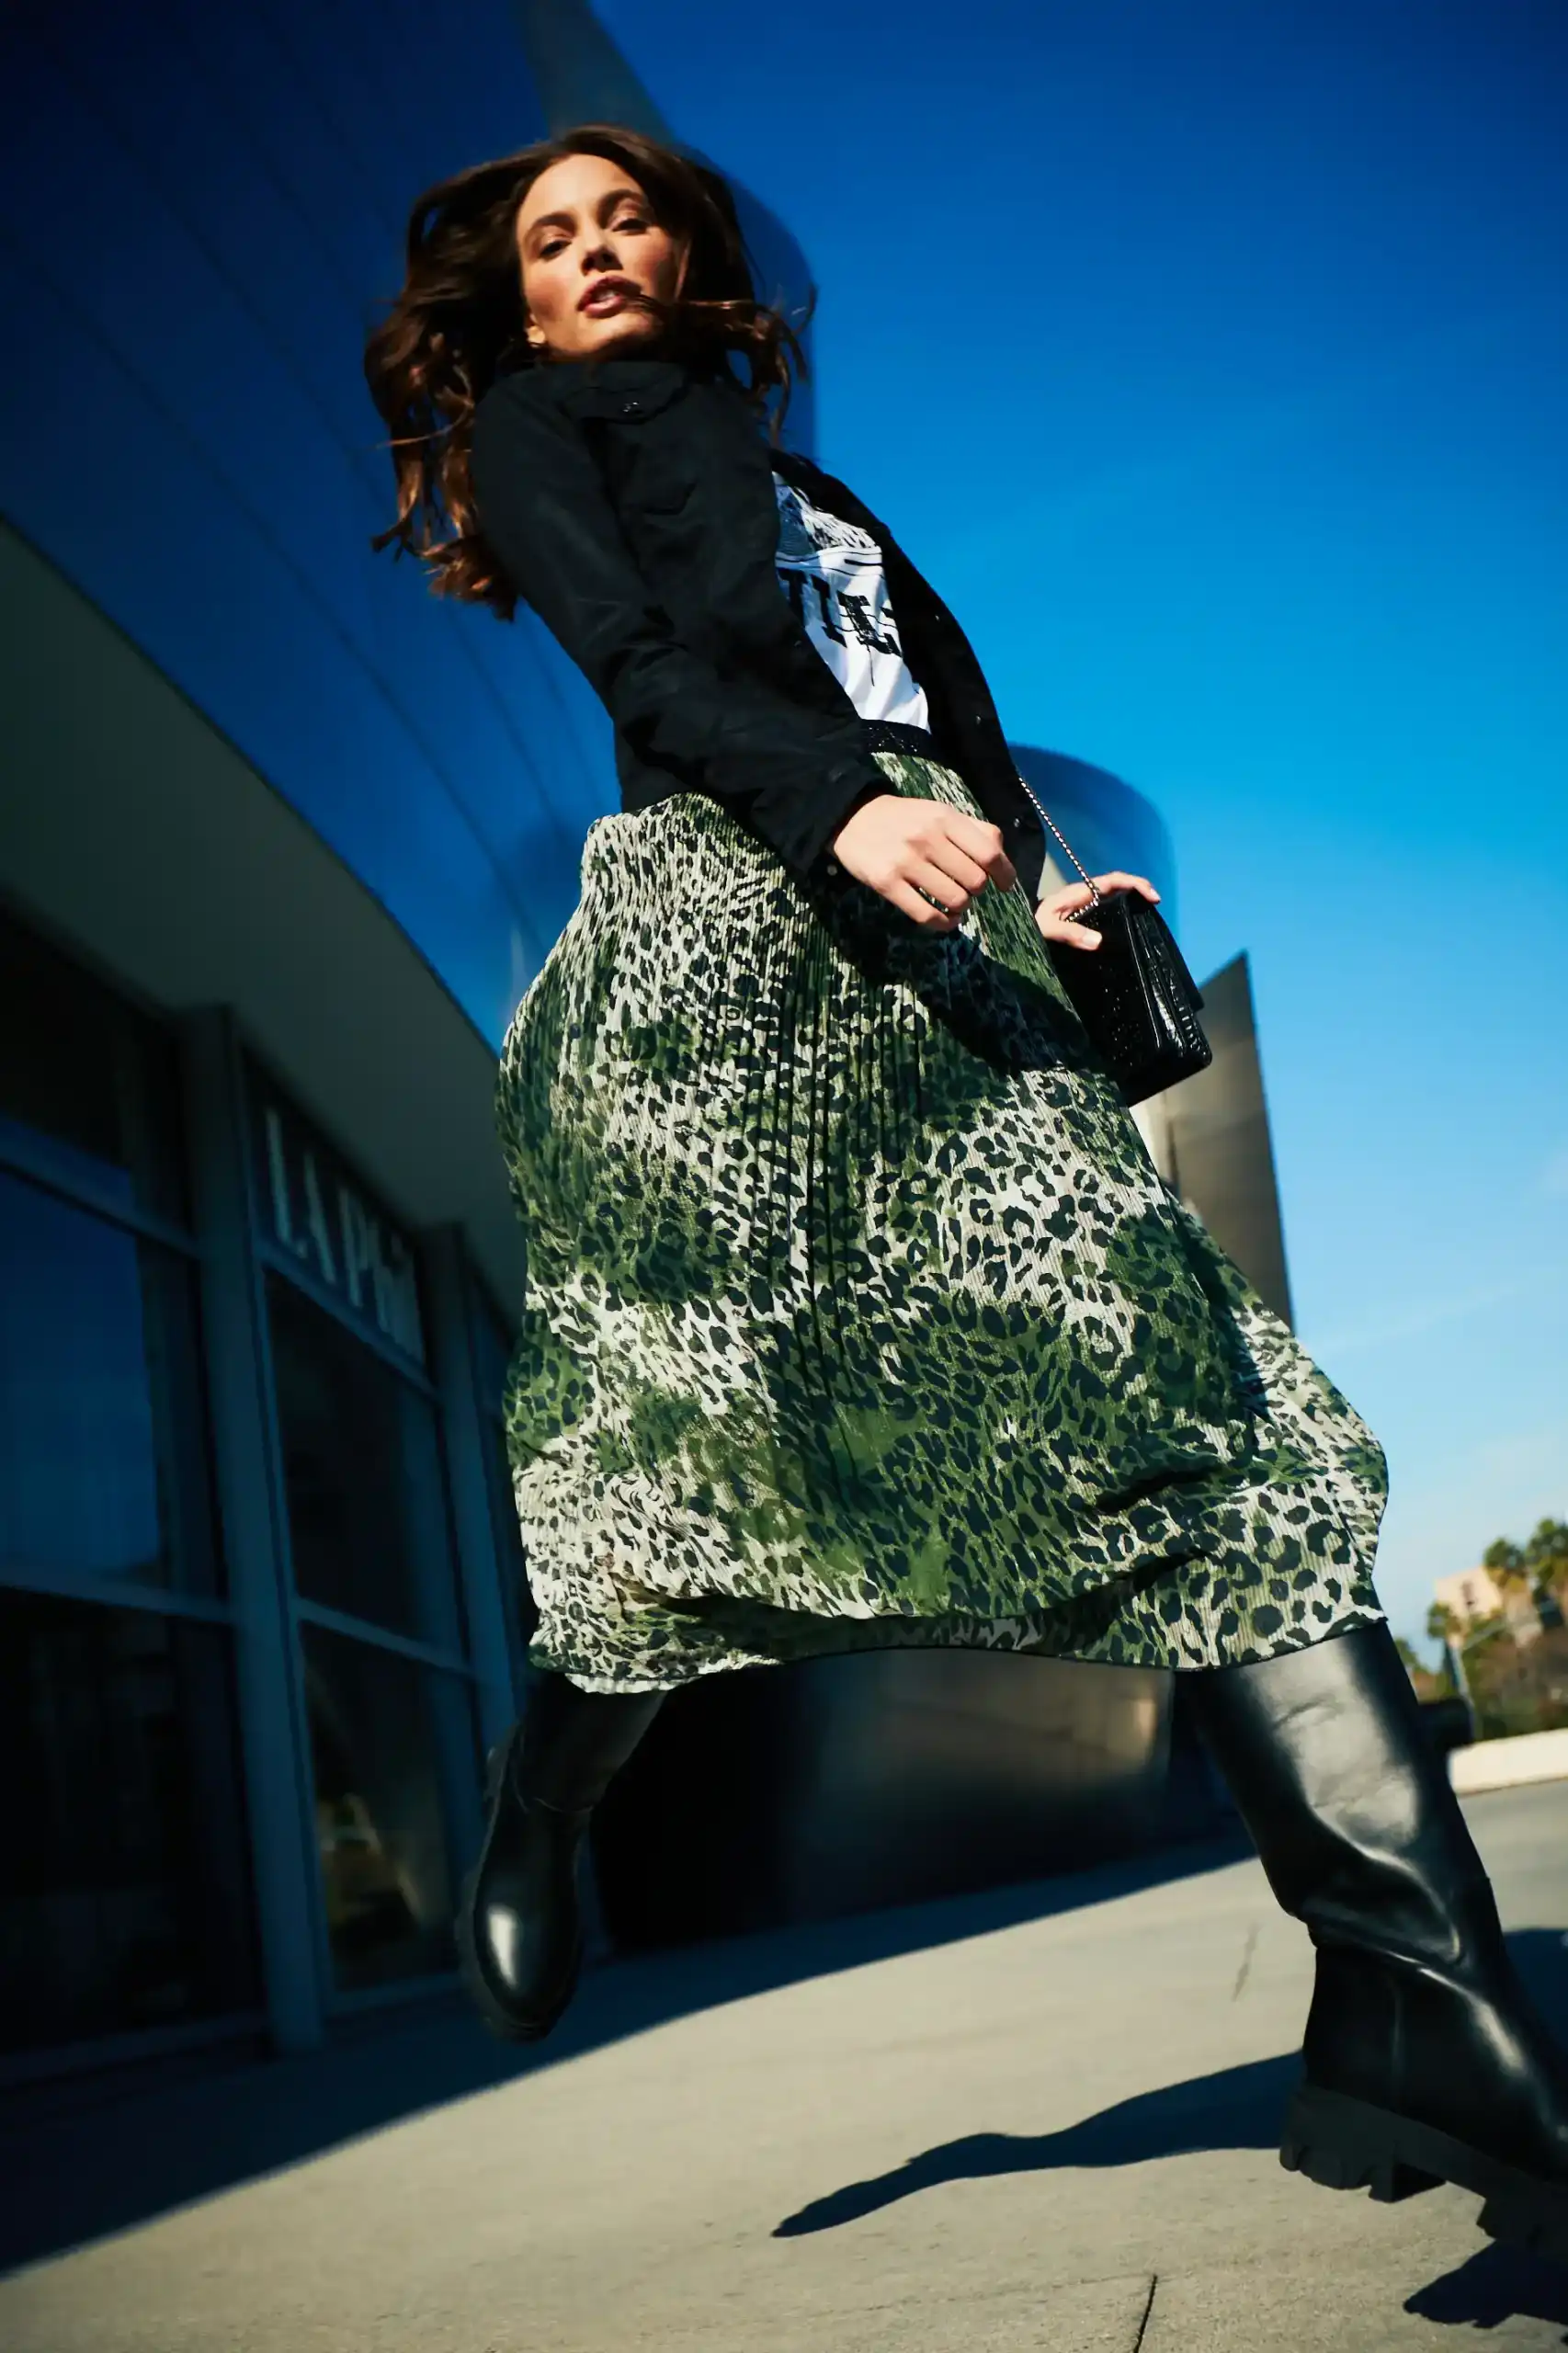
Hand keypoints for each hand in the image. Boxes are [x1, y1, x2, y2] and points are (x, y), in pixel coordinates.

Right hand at [827, 794, 1017, 929]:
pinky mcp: (887, 883)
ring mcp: (906, 862)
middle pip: (975, 881)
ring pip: (954, 900)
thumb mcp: (939, 812)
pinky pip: (926, 915)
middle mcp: (927, 838)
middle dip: (978, 891)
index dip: (1004, 874)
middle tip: (967, 888)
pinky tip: (946, 920)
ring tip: (955, 903)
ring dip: (961, 907)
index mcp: (945, 818)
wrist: (853, 817)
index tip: (1004, 885)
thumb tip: (1001, 856)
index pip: (989, 852)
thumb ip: (972, 829)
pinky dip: (943, 924)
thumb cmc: (904, 819)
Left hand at [1034, 870, 1160, 950]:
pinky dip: (1120, 909)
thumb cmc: (1028, 924)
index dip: (1134, 883)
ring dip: (1131, 898)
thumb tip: (1099, 941)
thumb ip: (1069, 933)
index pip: (1112, 880)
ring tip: (1147, 911)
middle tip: (1155, 904)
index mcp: (1078, 892)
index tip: (1152, 896)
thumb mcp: (1045, 928)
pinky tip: (1127, 923)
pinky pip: (1105, 907)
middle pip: (1117, 884)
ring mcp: (1082, 904)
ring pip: (1112, 895)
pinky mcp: (1080, 915)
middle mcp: (1083, 894)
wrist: (1013, 925)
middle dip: (1138, 888)